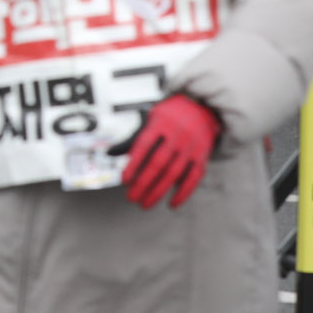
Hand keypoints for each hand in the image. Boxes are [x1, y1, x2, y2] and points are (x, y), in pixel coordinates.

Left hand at [109, 94, 220, 209]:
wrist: (201, 108)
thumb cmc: (168, 117)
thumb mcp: (151, 119)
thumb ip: (134, 138)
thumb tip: (110, 154)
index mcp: (160, 122)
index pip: (144, 145)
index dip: (134, 163)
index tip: (124, 180)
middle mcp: (177, 134)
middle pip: (158, 162)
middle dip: (143, 183)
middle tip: (131, 198)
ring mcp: (191, 146)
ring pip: (174, 172)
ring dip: (159, 191)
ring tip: (145, 204)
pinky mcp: (202, 156)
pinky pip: (194, 177)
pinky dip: (184, 192)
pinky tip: (172, 204)